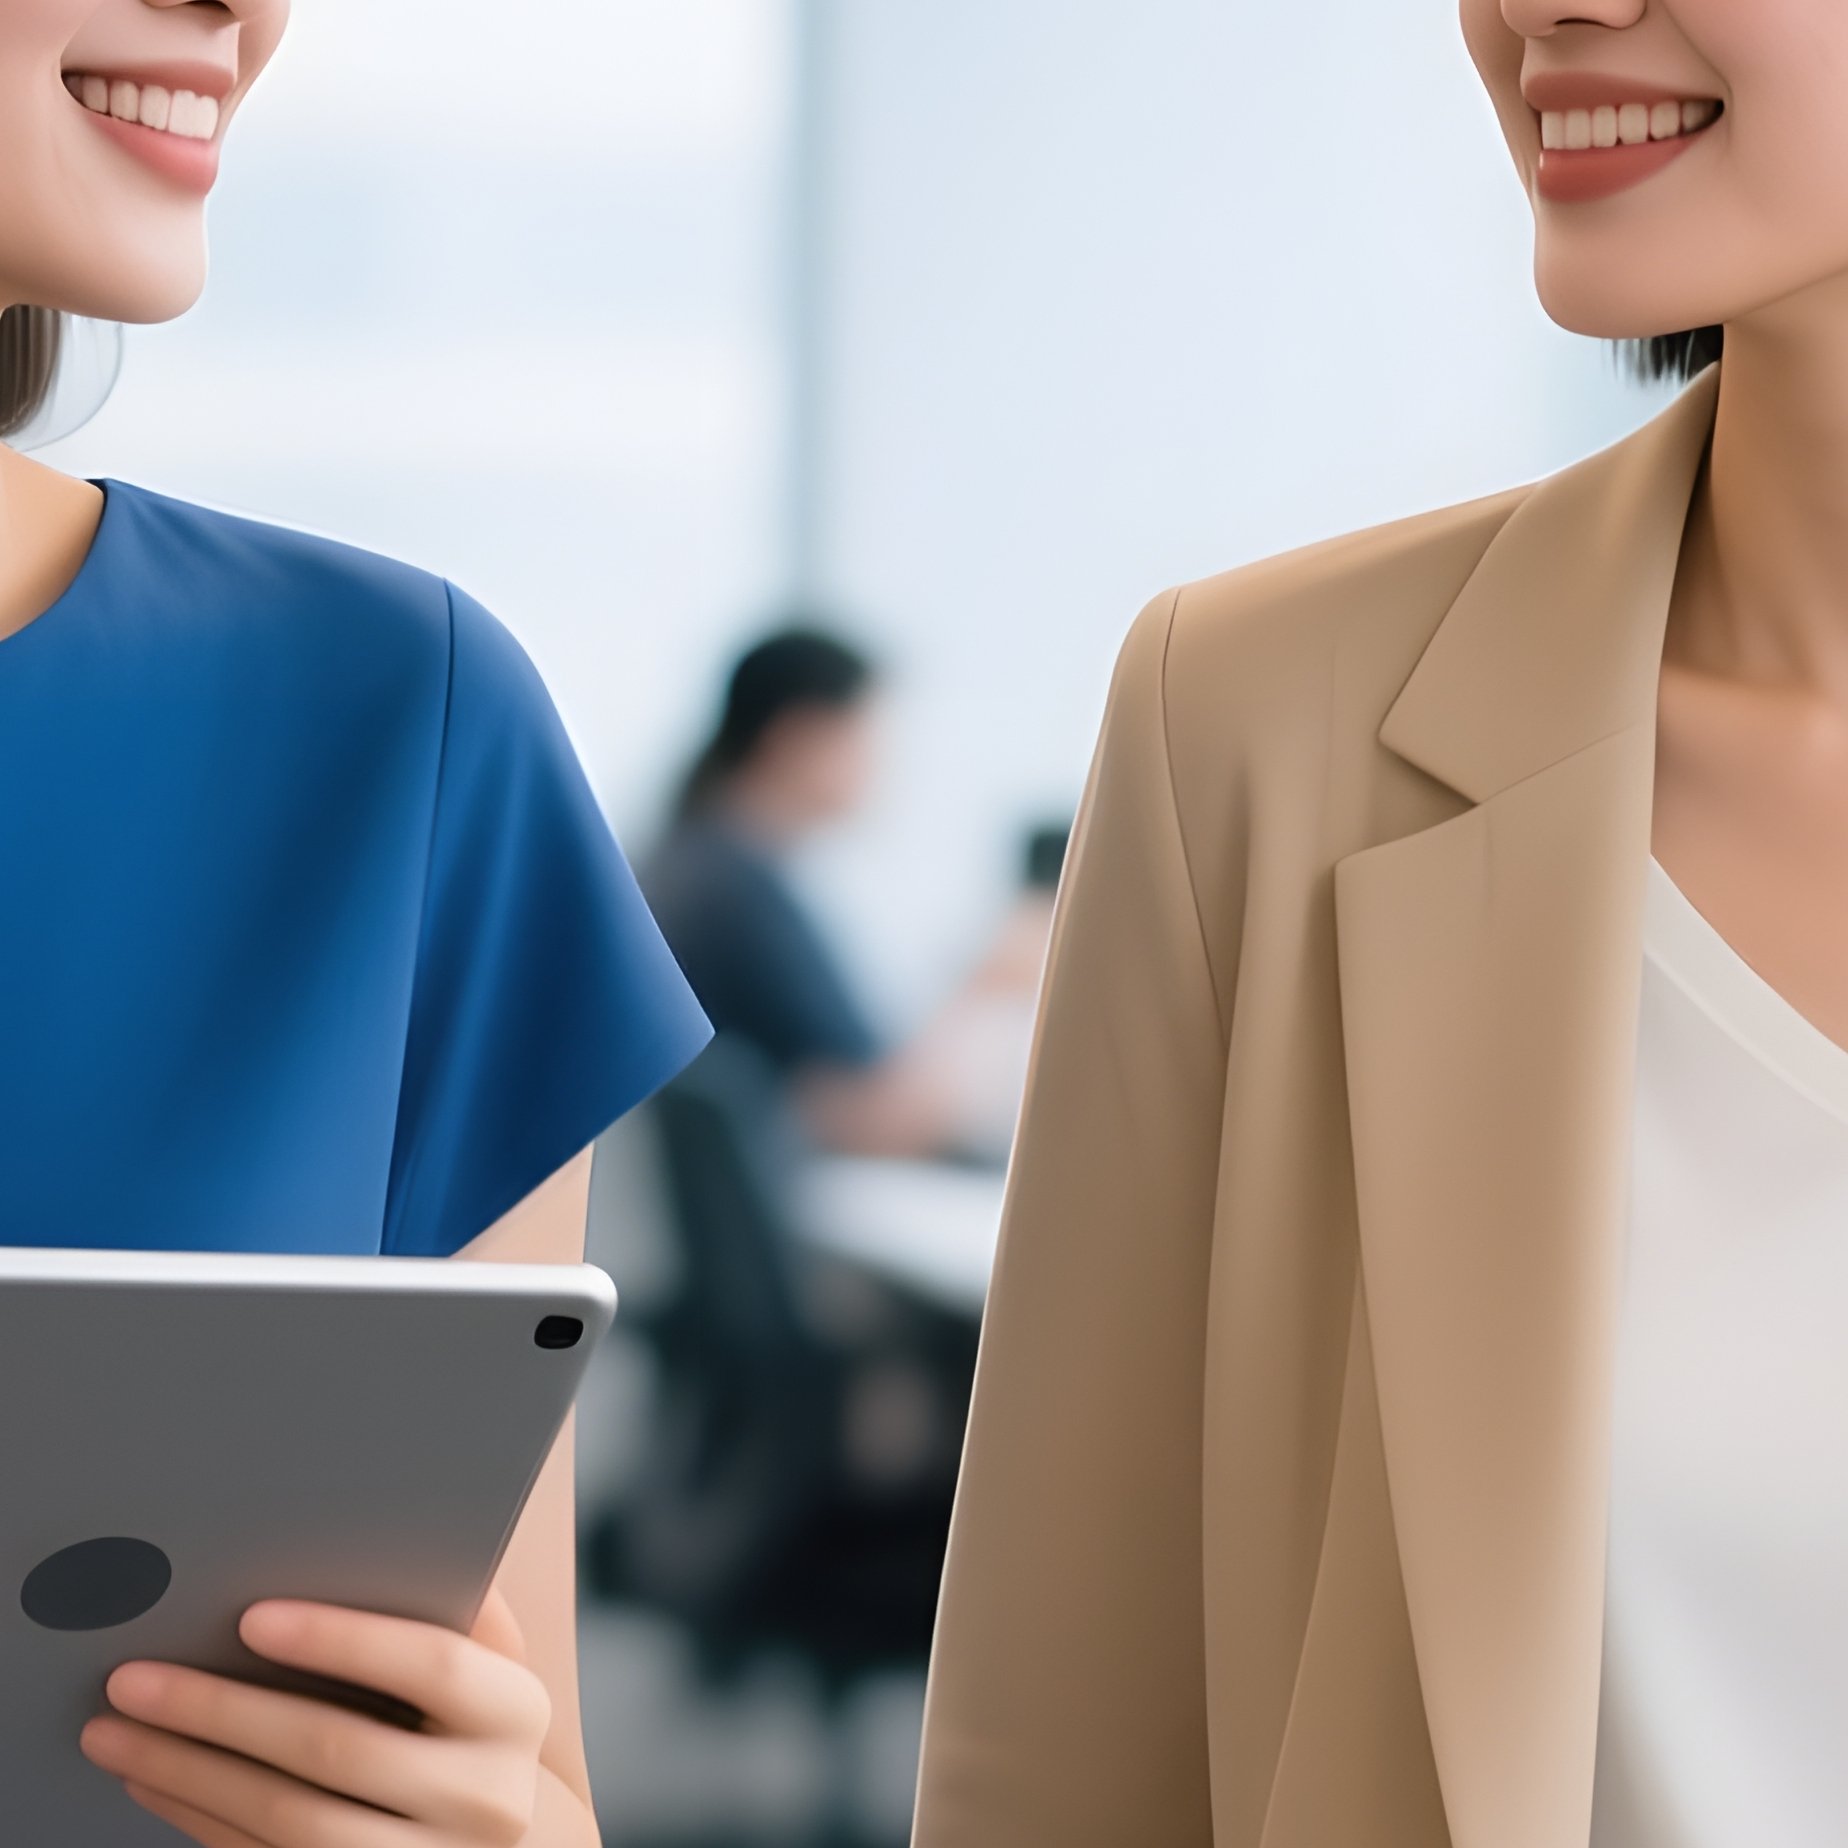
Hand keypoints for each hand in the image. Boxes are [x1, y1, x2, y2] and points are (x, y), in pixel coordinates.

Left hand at [78, 1585, 554, 1845]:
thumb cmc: (479, 1734)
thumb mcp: (494, 1670)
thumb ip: (462, 1610)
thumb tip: (391, 1531)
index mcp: (517, 1714)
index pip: (433, 1664)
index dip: (344, 1639)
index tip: (251, 1617)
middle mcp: (486, 1797)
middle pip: (339, 1749)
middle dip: (223, 1709)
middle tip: (134, 1677)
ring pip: (289, 1820)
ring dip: (189, 1773)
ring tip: (114, 1730)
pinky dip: (200, 1820)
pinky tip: (153, 1779)